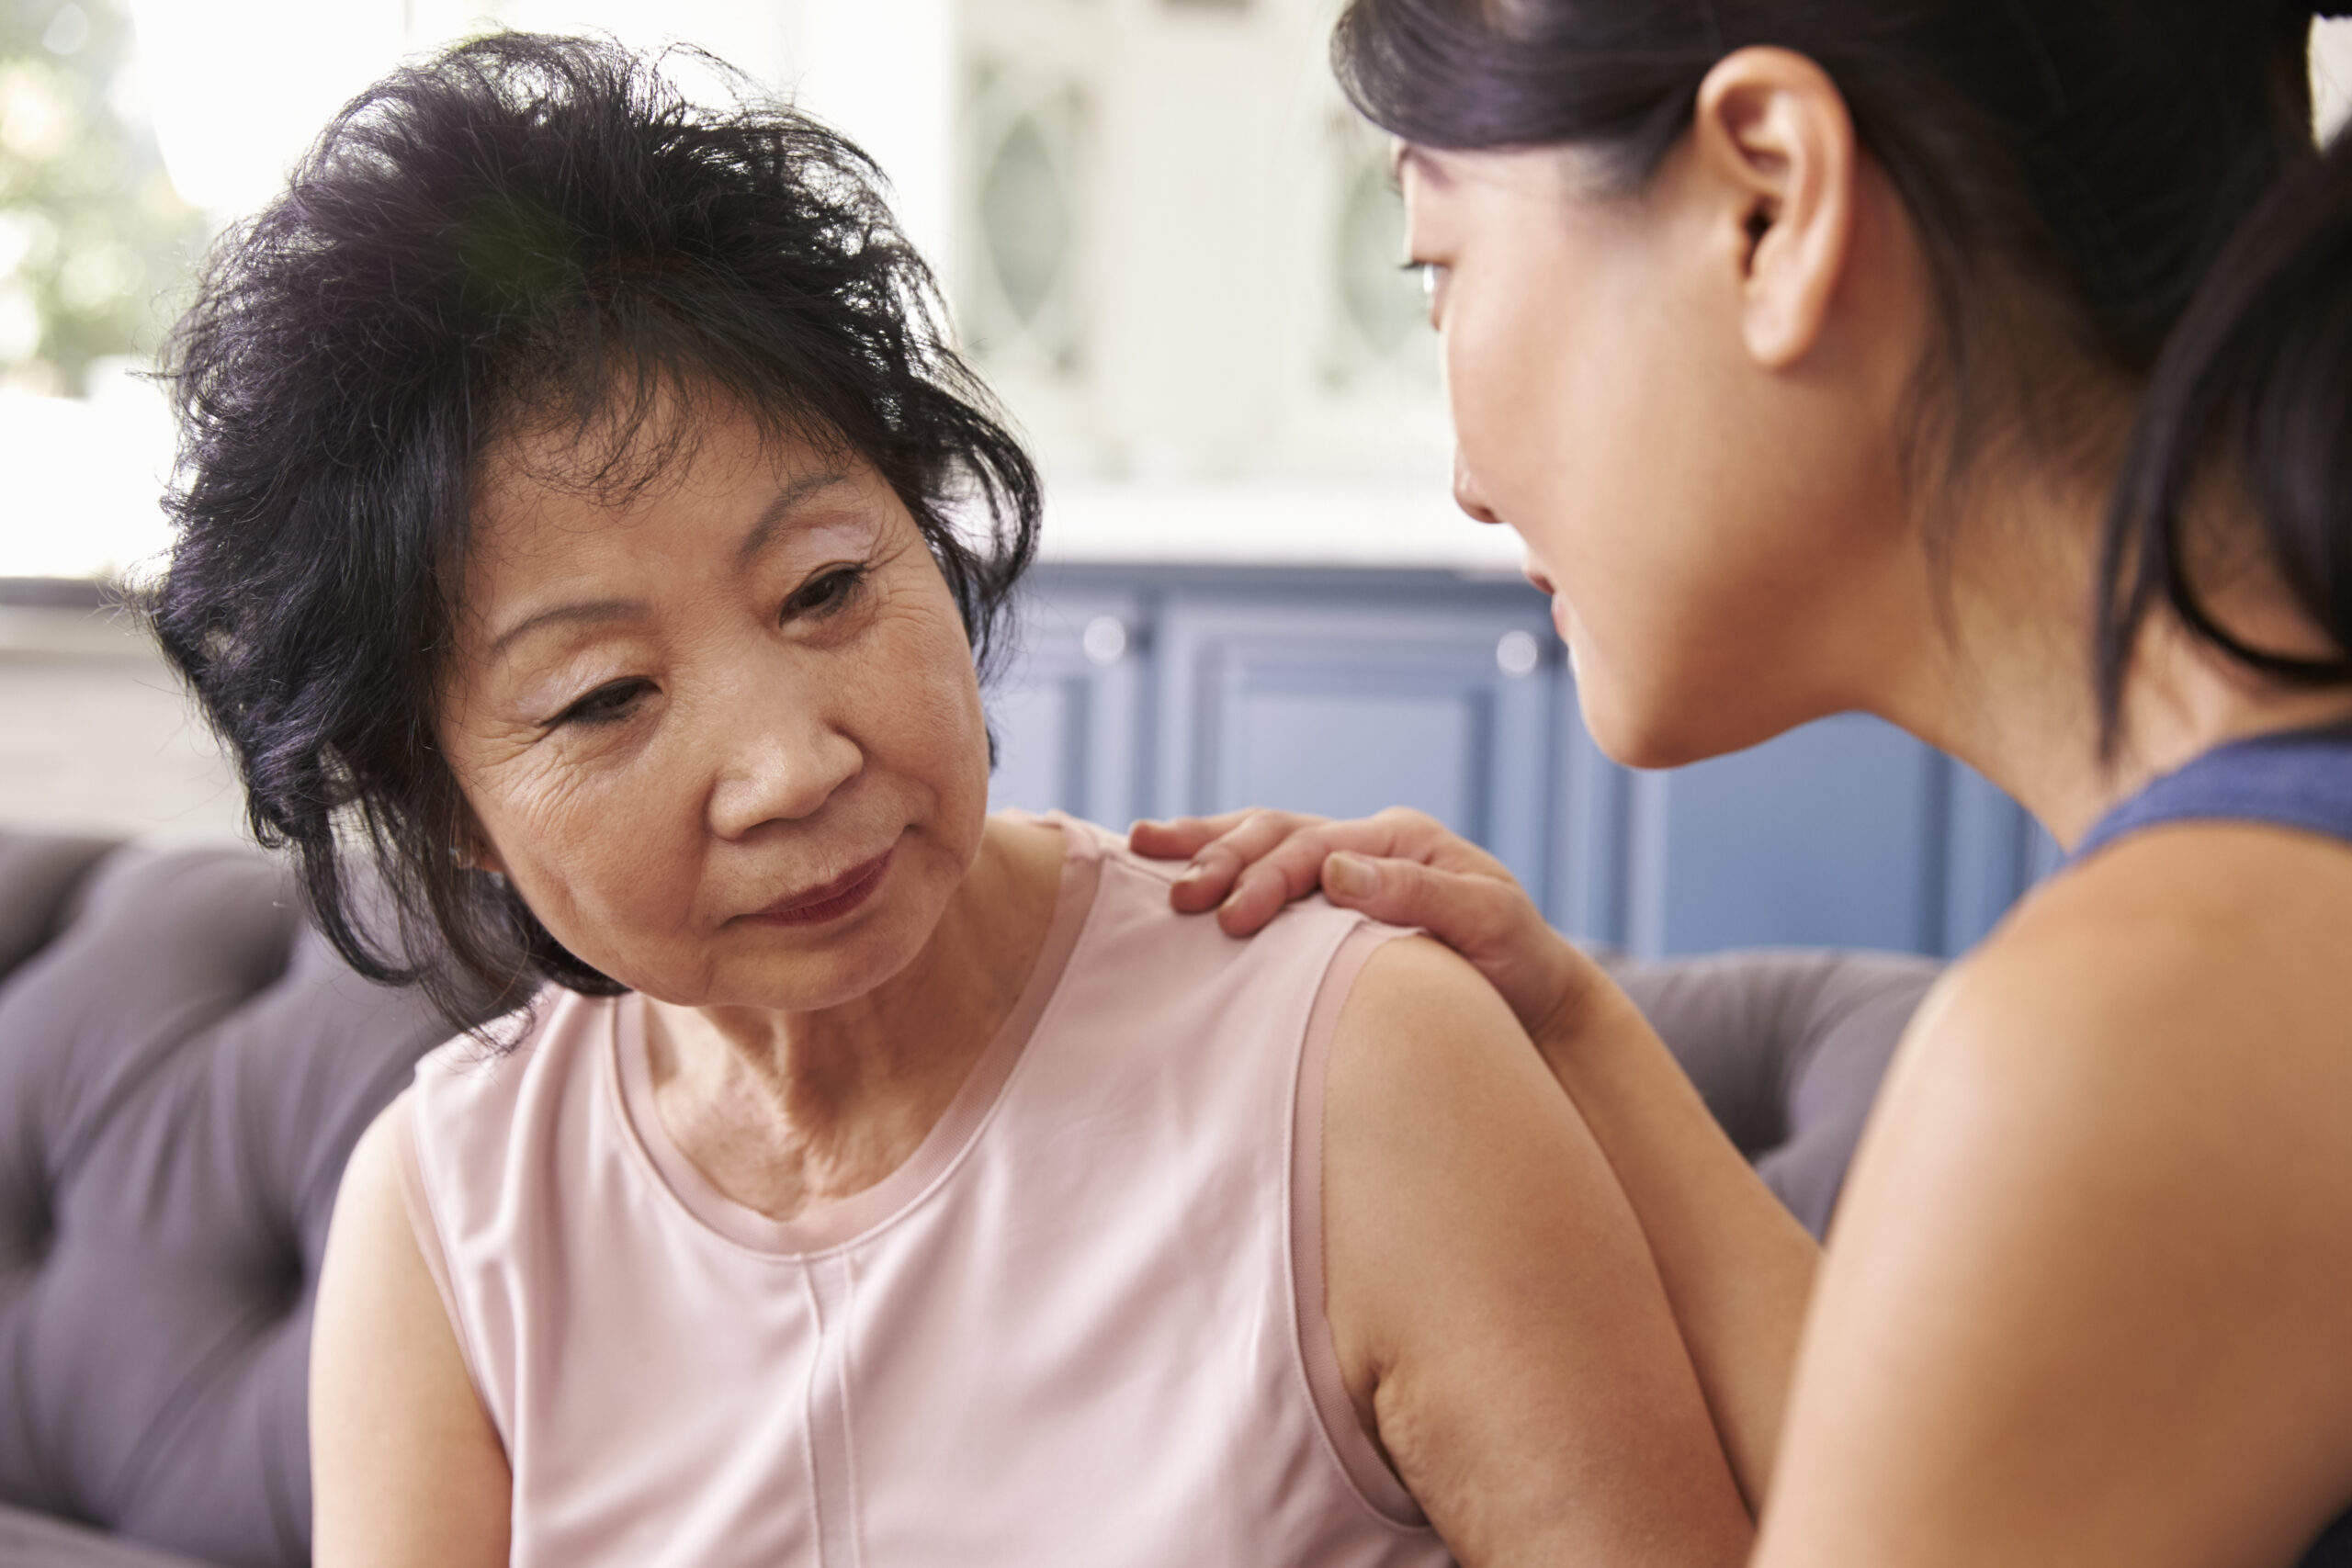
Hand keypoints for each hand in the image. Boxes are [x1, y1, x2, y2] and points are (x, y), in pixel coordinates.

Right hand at [1130, 807, 1602, 1045]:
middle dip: (1222, 856)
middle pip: (1277, 831)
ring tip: (1142, 847)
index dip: (1269, 878)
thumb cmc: (1517, 964)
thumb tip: (1336, 871)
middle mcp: (1368, 842)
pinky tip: (1170, 866)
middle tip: (1178, 896)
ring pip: (1262, 836)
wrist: (1536, 998)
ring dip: (1204, 844)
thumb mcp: (1488, 923)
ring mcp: (1347, 866)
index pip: (1317, 847)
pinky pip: (1267, 867)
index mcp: (1401, 838)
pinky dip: (1218, 861)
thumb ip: (1417, 894)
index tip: (1233, 919)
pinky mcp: (1330, 900)